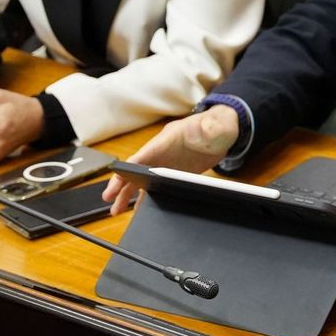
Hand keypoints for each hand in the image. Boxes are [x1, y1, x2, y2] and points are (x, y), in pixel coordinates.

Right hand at [103, 105, 240, 214]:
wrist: (225, 132)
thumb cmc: (217, 125)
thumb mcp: (215, 126)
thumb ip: (209, 129)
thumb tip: (208, 130)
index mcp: (166, 140)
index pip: (141, 156)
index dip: (126, 169)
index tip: (114, 183)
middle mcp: (162, 152)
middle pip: (137, 170)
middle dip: (122, 185)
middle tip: (110, 201)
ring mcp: (167, 163)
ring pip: (144, 179)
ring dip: (131, 193)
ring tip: (118, 210)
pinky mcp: (175, 172)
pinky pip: (157, 185)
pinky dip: (148, 196)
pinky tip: (142, 208)